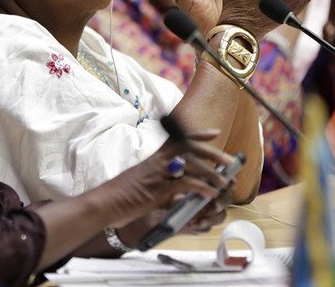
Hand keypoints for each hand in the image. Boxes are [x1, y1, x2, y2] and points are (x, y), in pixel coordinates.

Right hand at [98, 128, 235, 228]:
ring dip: (211, 173)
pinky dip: (200, 188)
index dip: (197, 134)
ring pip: (191, 165)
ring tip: (225, 182)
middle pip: (190, 148)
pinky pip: (185, 184)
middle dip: (212, 153)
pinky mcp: (159, 189)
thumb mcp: (143, 181)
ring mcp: (159, 174)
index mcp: (154, 158)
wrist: (104, 202)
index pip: (178, 138)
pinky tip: (210, 194)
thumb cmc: (120, 194)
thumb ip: (160, 180)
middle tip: (229, 160)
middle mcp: (158, 161)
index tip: (214, 132)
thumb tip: (176, 187)